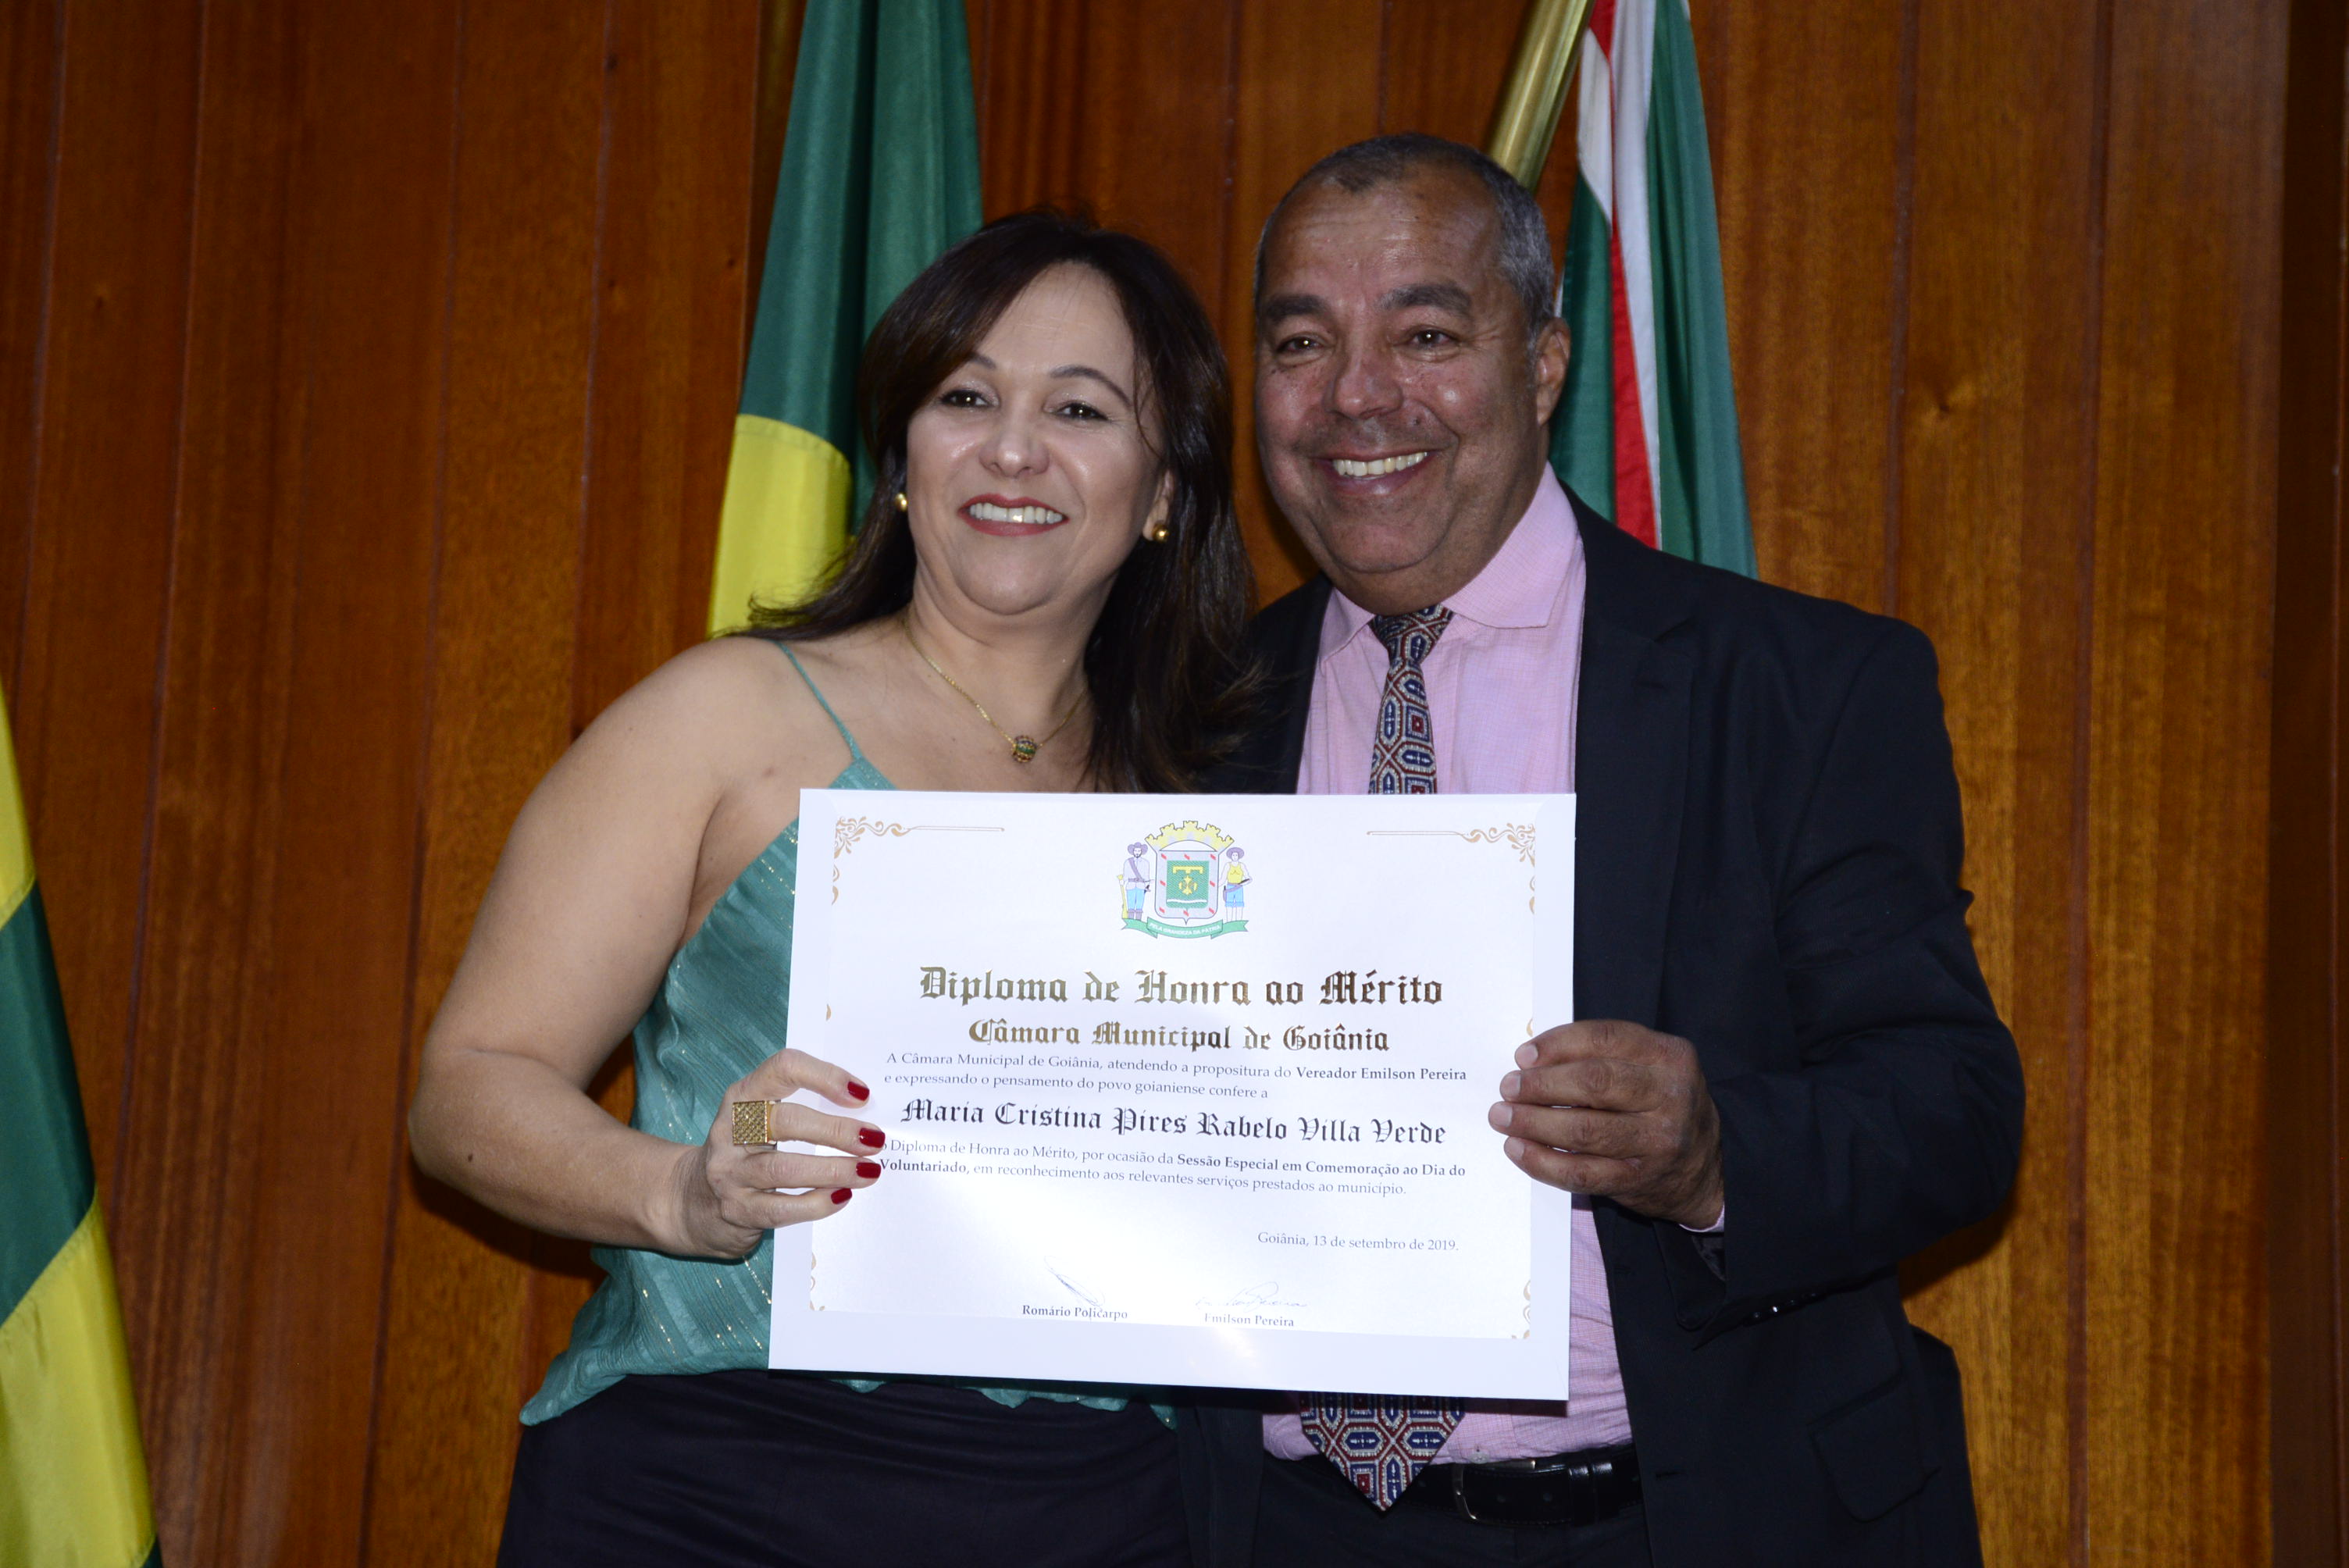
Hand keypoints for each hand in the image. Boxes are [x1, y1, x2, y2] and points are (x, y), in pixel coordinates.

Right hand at [664, 1048, 883, 1257]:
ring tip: (868, 1172)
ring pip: (783, 1169)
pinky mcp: (736, 1210)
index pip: (782, 1069)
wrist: (694, 1200)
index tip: (861, 1094)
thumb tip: (865, 1113)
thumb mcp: (763, 1119)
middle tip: (874, 1140)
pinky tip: (842, 1197)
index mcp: (742, 1096)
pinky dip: (816, 1203)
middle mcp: (730, 1130)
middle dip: (836, 1131)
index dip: (825, 1076)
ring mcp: (729, 1172)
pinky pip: (781, 1208)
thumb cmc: (747, 1150)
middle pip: (785, 1122)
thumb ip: (804, 1108)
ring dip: (833, 1170)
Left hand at [1488, 1020, 1723, 1228]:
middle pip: (1593, 1083)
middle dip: (1541, 1084)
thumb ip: (1602, 1055)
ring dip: (1533, 1122)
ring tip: (1503, 1117)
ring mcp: (1658, 1141)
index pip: (1605, 1038)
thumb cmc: (1659, 1105)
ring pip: (1584, 1129)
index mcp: (1670, 1056)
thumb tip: (1532, 1059)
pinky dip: (1542, 1161)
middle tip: (1508, 1087)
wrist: (1704, 1169)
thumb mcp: (1648, 1067)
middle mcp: (1670, 1096)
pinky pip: (1581, 1172)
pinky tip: (1518, 1149)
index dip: (1557, 1045)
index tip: (1523, 1055)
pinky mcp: (1639, 1178)